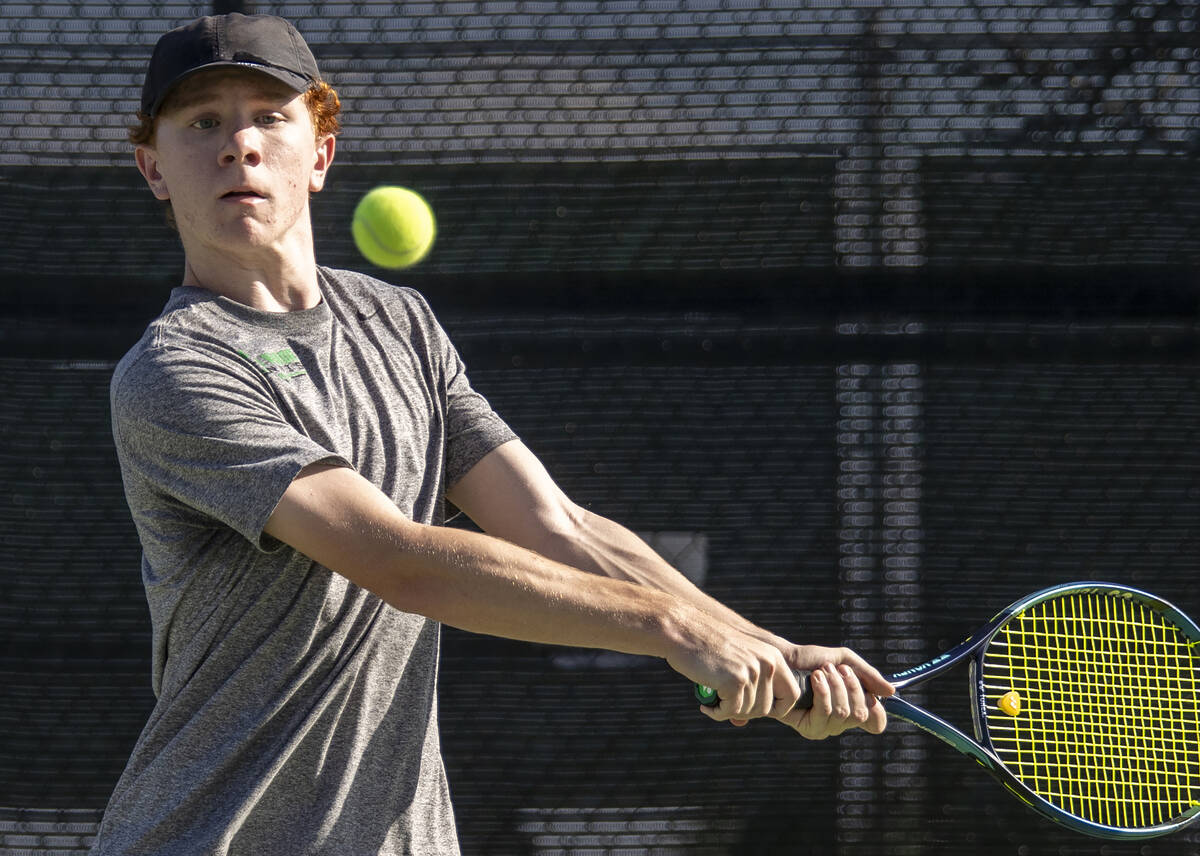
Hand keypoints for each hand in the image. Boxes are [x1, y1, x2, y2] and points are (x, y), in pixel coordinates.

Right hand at [668, 615, 805, 724]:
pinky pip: (730, 711)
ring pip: (748, 711)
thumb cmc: (705, 645)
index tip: (756, 711)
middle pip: (767, 708)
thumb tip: (760, 713)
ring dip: (728, 711)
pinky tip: (706, 705)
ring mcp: (752, 671)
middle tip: (725, 707)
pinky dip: (717, 713)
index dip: (777, 709)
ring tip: (712, 701)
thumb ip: (754, 680)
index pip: (791, 694)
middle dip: (746, 713)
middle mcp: (768, 663)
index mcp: (773, 656)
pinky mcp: (735, 680)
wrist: (682, 629)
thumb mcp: (740, 657)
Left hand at [774, 645, 894, 738]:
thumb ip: (868, 675)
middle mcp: (840, 723)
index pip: (876, 722)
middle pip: (862, 714)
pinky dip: (823, 690)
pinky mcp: (809, 728)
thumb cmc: (811, 660)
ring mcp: (825, 728)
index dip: (876, 707)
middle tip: (837, 670)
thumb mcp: (844, 660)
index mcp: (852, 708)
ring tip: (821, 671)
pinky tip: (815, 679)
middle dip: (851, 686)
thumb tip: (892, 692)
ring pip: (844, 712)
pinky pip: (826, 712)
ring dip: (835, 685)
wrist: (783, 658)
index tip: (867, 689)